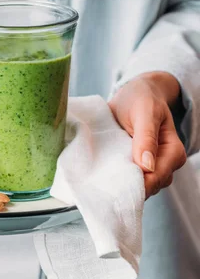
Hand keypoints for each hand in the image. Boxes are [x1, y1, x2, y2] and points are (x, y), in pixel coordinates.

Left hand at [109, 72, 186, 198]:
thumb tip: (147, 166)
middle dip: (129, 185)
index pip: (157, 177)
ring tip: (104, 172)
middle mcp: (166, 163)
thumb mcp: (144, 112)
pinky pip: (129, 179)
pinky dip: (118, 176)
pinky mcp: (137, 166)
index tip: (115, 182)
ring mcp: (151, 167)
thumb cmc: (142, 98)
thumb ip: (146, 137)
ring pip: (139, 186)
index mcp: (173, 152)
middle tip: (104, 178)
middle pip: (149, 186)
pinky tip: (105, 171)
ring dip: (122, 182)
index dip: (138, 183)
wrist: (136, 92)